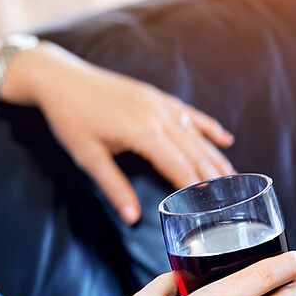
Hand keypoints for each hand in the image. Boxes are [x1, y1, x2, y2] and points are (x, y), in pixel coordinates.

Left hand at [3, 42, 236, 224]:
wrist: (59, 78)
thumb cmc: (69, 118)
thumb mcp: (87, 156)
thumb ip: (113, 186)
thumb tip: (132, 217)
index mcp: (142, 132)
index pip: (178, 167)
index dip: (196, 189)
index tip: (214, 209)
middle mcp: (157, 115)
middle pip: (193, 151)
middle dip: (214, 176)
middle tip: (235, 201)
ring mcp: (157, 102)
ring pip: (196, 133)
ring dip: (215, 155)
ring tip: (235, 177)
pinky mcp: (153, 94)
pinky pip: (188, 112)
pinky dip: (207, 126)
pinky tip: (224, 138)